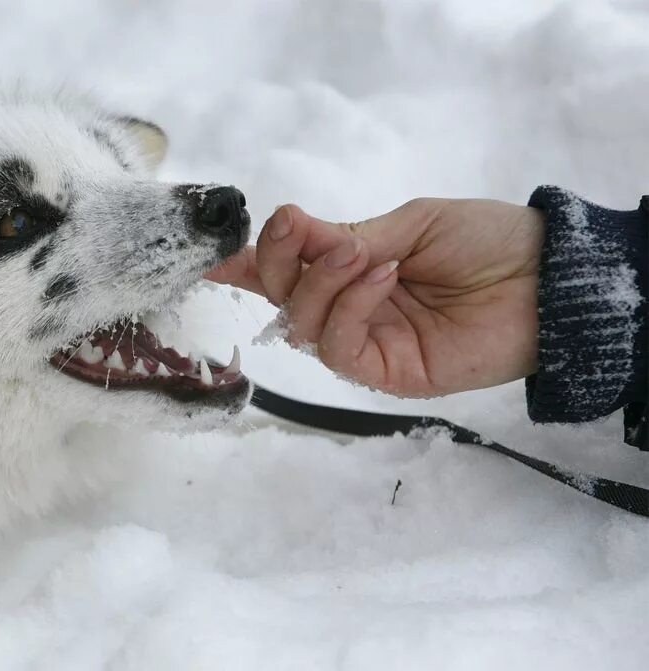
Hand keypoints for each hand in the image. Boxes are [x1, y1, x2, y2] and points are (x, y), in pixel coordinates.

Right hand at [207, 199, 544, 396]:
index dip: (250, 265)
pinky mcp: (387, 374)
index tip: (217, 253)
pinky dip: (348, 308)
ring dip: (319, 282)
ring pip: (304, 326)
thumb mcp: (408, 224)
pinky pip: (340, 348)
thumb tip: (283, 227)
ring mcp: (368, 344)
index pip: (288, 274)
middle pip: (284, 300)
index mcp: (354, 273)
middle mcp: (352, 311)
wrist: (549, 277)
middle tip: (300, 229)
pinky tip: (383, 278)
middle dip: (279, 262)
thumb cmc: (488, 241)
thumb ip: (344, 236)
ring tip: (361, 252)